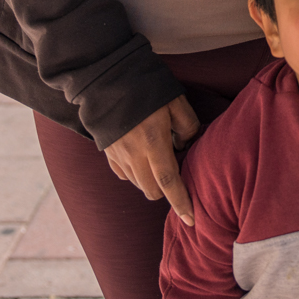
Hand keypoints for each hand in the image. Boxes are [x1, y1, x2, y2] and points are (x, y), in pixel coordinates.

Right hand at [103, 97, 201, 225]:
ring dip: (151, 182)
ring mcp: (118, 155)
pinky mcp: (107, 152)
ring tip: (159, 161)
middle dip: (167, 192)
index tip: (191, 220)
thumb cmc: (147, 87)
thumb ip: (187, 126)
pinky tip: (142, 157)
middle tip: (177, 174)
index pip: (170, 182)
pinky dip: (135, 173)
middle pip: (152, 191)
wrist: (107, 77)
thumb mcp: (176, 101)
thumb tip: (185, 145)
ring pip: (138, 184)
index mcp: (154, 143)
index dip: (181, 203)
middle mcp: (134, 155)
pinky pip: (124, 174)